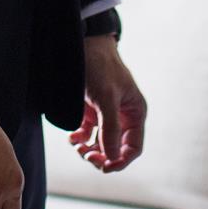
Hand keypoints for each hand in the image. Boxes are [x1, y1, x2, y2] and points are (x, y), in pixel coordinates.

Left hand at [73, 34, 145, 173]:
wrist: (81, 42)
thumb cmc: (99, 66)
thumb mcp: (106, 97)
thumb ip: (110, 128)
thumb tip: (112, 157)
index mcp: (134, 112)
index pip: (132, 147)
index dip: (120, 159)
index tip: (104, 166)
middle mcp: (122, 115)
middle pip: (115, 148)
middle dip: (102, 155)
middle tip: (87, 156)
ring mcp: (105, 113)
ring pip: (100, 143)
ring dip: (89, 149)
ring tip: (77, 146)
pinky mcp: (90, 110)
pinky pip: (87, 133)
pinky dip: (80, 139)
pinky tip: (73, 137)